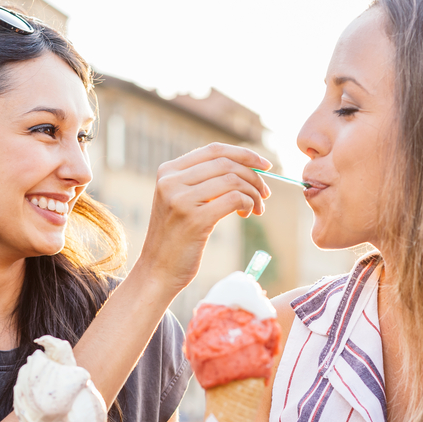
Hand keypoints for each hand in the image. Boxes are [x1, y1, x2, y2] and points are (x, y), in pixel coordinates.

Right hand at [135, 144, 271, 292]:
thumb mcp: (181, 201)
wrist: (156, 271)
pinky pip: (233, 199)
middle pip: (226, 164)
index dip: (244, 154)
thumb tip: (245, 167)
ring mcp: (181, 199)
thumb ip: (201, 182)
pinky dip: (247, 204)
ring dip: (253, 193)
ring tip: (257, 208)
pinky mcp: (194, 219)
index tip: (265, 165)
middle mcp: (171, 181)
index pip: (214, 150)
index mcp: (167, 171)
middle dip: (254, 176)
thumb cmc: (175, 238)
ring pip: (233, 180)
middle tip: (265, 193)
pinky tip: (246, 214)